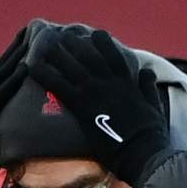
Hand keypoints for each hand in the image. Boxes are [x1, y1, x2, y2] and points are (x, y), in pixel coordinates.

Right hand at [0, 28, 28, 187]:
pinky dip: (14, 78)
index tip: (27, 41)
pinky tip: (27, 66)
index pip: (0, 78)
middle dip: (16, 48)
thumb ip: (5, 133)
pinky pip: (1, 94)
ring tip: (32, 37)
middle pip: (1, 68)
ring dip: (17, 54)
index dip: (12, 58)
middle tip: (32, 28)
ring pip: (1, 75)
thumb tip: (23, 135)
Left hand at [27, 28, 169, 186]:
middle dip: (75, 45)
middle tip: (62, 36)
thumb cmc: (151, 135)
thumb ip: (148, 86)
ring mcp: (95, 92)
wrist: (143, 152)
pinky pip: (59, 85)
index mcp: (127, 81)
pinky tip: (32, 67)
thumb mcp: (154, 106)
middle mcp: (109, 81)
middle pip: (88, 55)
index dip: (102, 43)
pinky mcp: (83, 107)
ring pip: (71, 66)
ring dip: (56, 54)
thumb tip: (147, 71)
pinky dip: (45, 75)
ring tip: (43, 45)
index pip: (113, 55)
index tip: (94, 35)